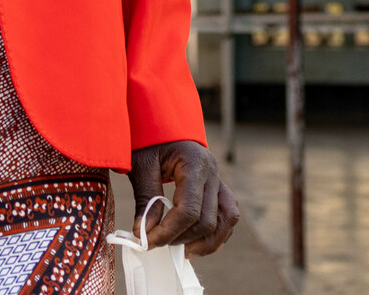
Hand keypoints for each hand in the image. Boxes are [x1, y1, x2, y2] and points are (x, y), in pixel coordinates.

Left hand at [127, 139, 239, 257]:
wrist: (161, 117)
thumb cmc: (149, 138)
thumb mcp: (141, 164)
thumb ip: (146, 199)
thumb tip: (144, 233)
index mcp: (194, 163)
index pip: (188, 210)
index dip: (168, 232)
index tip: (147, 242)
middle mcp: (213, 172)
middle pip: (207, 219)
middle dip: (181, 237)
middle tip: (156, 242)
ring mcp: (219, 179)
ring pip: (227, 220)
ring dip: (206, 241)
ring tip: (183, 251)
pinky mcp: (218, 186)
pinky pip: (228, 215)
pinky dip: (217, 232)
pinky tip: (198, 242)